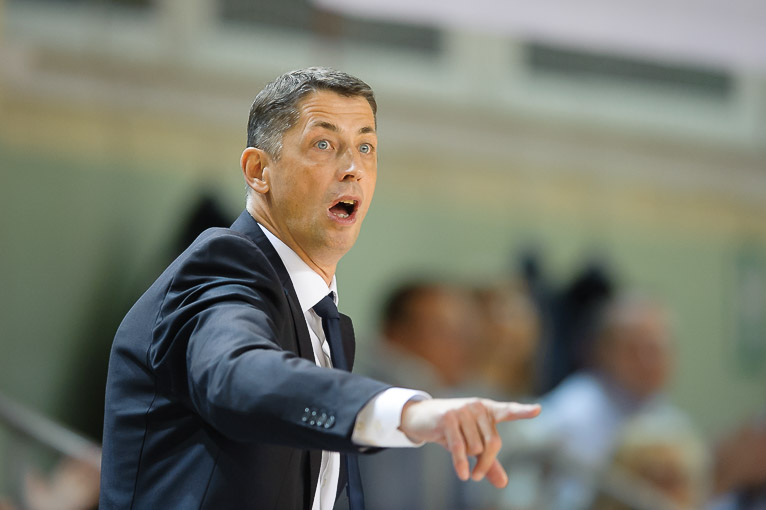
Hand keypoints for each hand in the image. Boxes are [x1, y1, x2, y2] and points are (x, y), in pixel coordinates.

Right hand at [399, 398, 540, 487]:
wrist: (420, 417)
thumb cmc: (451, 430)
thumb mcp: (471, 445)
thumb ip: (488, 462)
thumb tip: (503, 483)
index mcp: (487, 409)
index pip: (508, 411)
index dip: (523, 412)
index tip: (538, 410)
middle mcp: (477, 406)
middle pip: (493, 444)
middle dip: (485, 463)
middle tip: (476, 474)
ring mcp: (462, 410)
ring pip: (475, 447)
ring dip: (468, 459)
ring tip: (457, 453)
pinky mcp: (448, 418)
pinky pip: (459, 447)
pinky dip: (461, 463)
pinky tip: (463, 475)